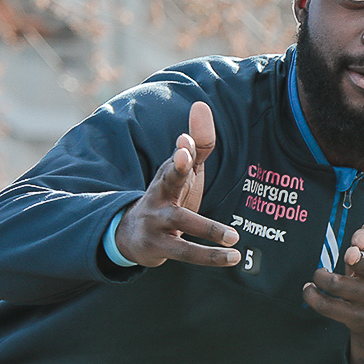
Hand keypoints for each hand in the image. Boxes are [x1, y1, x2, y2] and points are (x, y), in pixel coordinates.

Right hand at [114, 101, 239, 267]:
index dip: (182, 151)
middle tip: (183, 157)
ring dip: (208, 228)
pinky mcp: (159, 246)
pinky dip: (210, 256)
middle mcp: (159, 195)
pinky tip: (233, 257)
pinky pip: (186, 252)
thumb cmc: (167, 198)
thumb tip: (201, 105)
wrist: (130, 235)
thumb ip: (199, 145)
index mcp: (167, 176)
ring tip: (234, 237)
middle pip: (167, 179)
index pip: (176, 160)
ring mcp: (157, 220)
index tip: (185, 141)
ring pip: (181, 222)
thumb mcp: (182, 172)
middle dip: (175, 168)